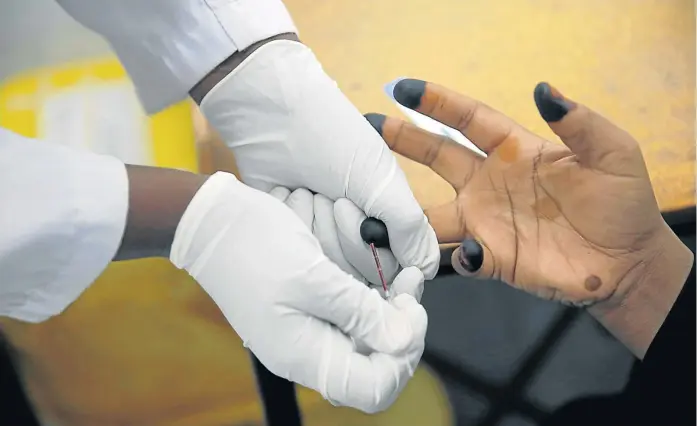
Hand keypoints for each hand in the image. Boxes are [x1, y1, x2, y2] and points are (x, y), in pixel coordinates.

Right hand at [169, 172, 426, 411]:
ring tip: (401, 275)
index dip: (403, 356)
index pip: (374, 389)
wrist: (209, 222)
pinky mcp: (306, 311)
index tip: (410, 311)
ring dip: (390, 312)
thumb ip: (360, 313)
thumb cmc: (251, 245)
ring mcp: (306, 333)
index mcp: (304, 356)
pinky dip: (371, 300)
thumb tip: (403, 341)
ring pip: (367, 341)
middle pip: (375, 366)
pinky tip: (380, 274)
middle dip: (402, 330)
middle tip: (409, 288)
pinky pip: (350, 319)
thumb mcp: (313, 277)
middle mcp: (307, 352)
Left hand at [198, 40, 438, 279]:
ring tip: (310, 191)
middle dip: (347, 235)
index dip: (381, 256)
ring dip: (319, 227)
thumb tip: (426, 270)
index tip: (363, 221)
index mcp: (388, 220)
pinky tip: (289, 198)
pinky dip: (295, 227)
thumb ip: (409, 227)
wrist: (273, 114)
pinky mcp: (291, 238)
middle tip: (336, 197)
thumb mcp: (381, 179)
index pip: (397, 271)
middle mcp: (358, 236)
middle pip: (362, 277)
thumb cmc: (334, 137)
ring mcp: (322, 240)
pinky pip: (298, 261)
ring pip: (329, 273)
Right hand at [365, 79, 692, 355]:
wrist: (629, 264)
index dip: (437, 103)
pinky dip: (451, 256)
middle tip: (368, 130)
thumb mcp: (611, 153)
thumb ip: (578, 122)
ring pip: (432, 215)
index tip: (402, 88)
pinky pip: (459, 257)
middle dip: (402, 143)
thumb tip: (543, 90)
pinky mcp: (492, 259)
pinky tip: (456, 253)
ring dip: (403, 214)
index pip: (468, 120)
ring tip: (372, 212)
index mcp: (514, 151)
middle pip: (437, 158)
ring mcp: (487, 222)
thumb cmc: (622, 204)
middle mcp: (490, 183)